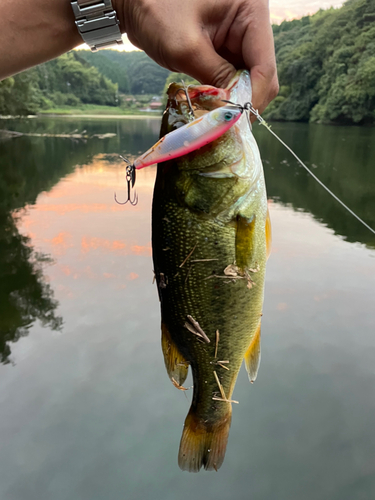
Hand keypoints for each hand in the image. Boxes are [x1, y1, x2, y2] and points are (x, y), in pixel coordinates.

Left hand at [117, 0, 278, 113]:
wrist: (132, 2)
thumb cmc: (156, 9)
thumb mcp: (187, 47)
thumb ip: (215, 78)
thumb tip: (233, 110)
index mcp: (250, 10)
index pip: (265, 64)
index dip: (254, 96)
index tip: (238, 120)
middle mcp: (250, 23)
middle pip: (261, 74)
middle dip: (245, 100)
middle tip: (228, 124)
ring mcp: (238, 38)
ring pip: (248, 80)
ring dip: (234, 100)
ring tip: (217, 118)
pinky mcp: (224, 50)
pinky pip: (232, 79)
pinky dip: (224, 94)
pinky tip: (211, 107)